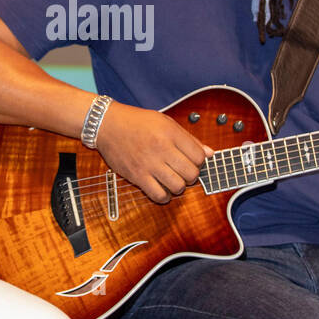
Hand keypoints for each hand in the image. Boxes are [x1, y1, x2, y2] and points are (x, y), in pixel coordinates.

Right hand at [93, 103, 211, 203]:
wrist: (107, 125)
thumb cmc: (137, 122)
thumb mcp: (166, 122)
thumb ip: (188, 138)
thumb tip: (210, 153)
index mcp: (170, 133)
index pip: (199, 156)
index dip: (200, 161)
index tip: (192, 160)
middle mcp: (161, 148)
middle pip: (192, 173)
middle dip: (192, 175)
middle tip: (184, 171)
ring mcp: (149, 164)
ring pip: (178, 186)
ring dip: (179, 187)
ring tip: (174, 180)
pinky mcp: (137, 176)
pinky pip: (158, 195)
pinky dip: (164, 197)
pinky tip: (163, 190)